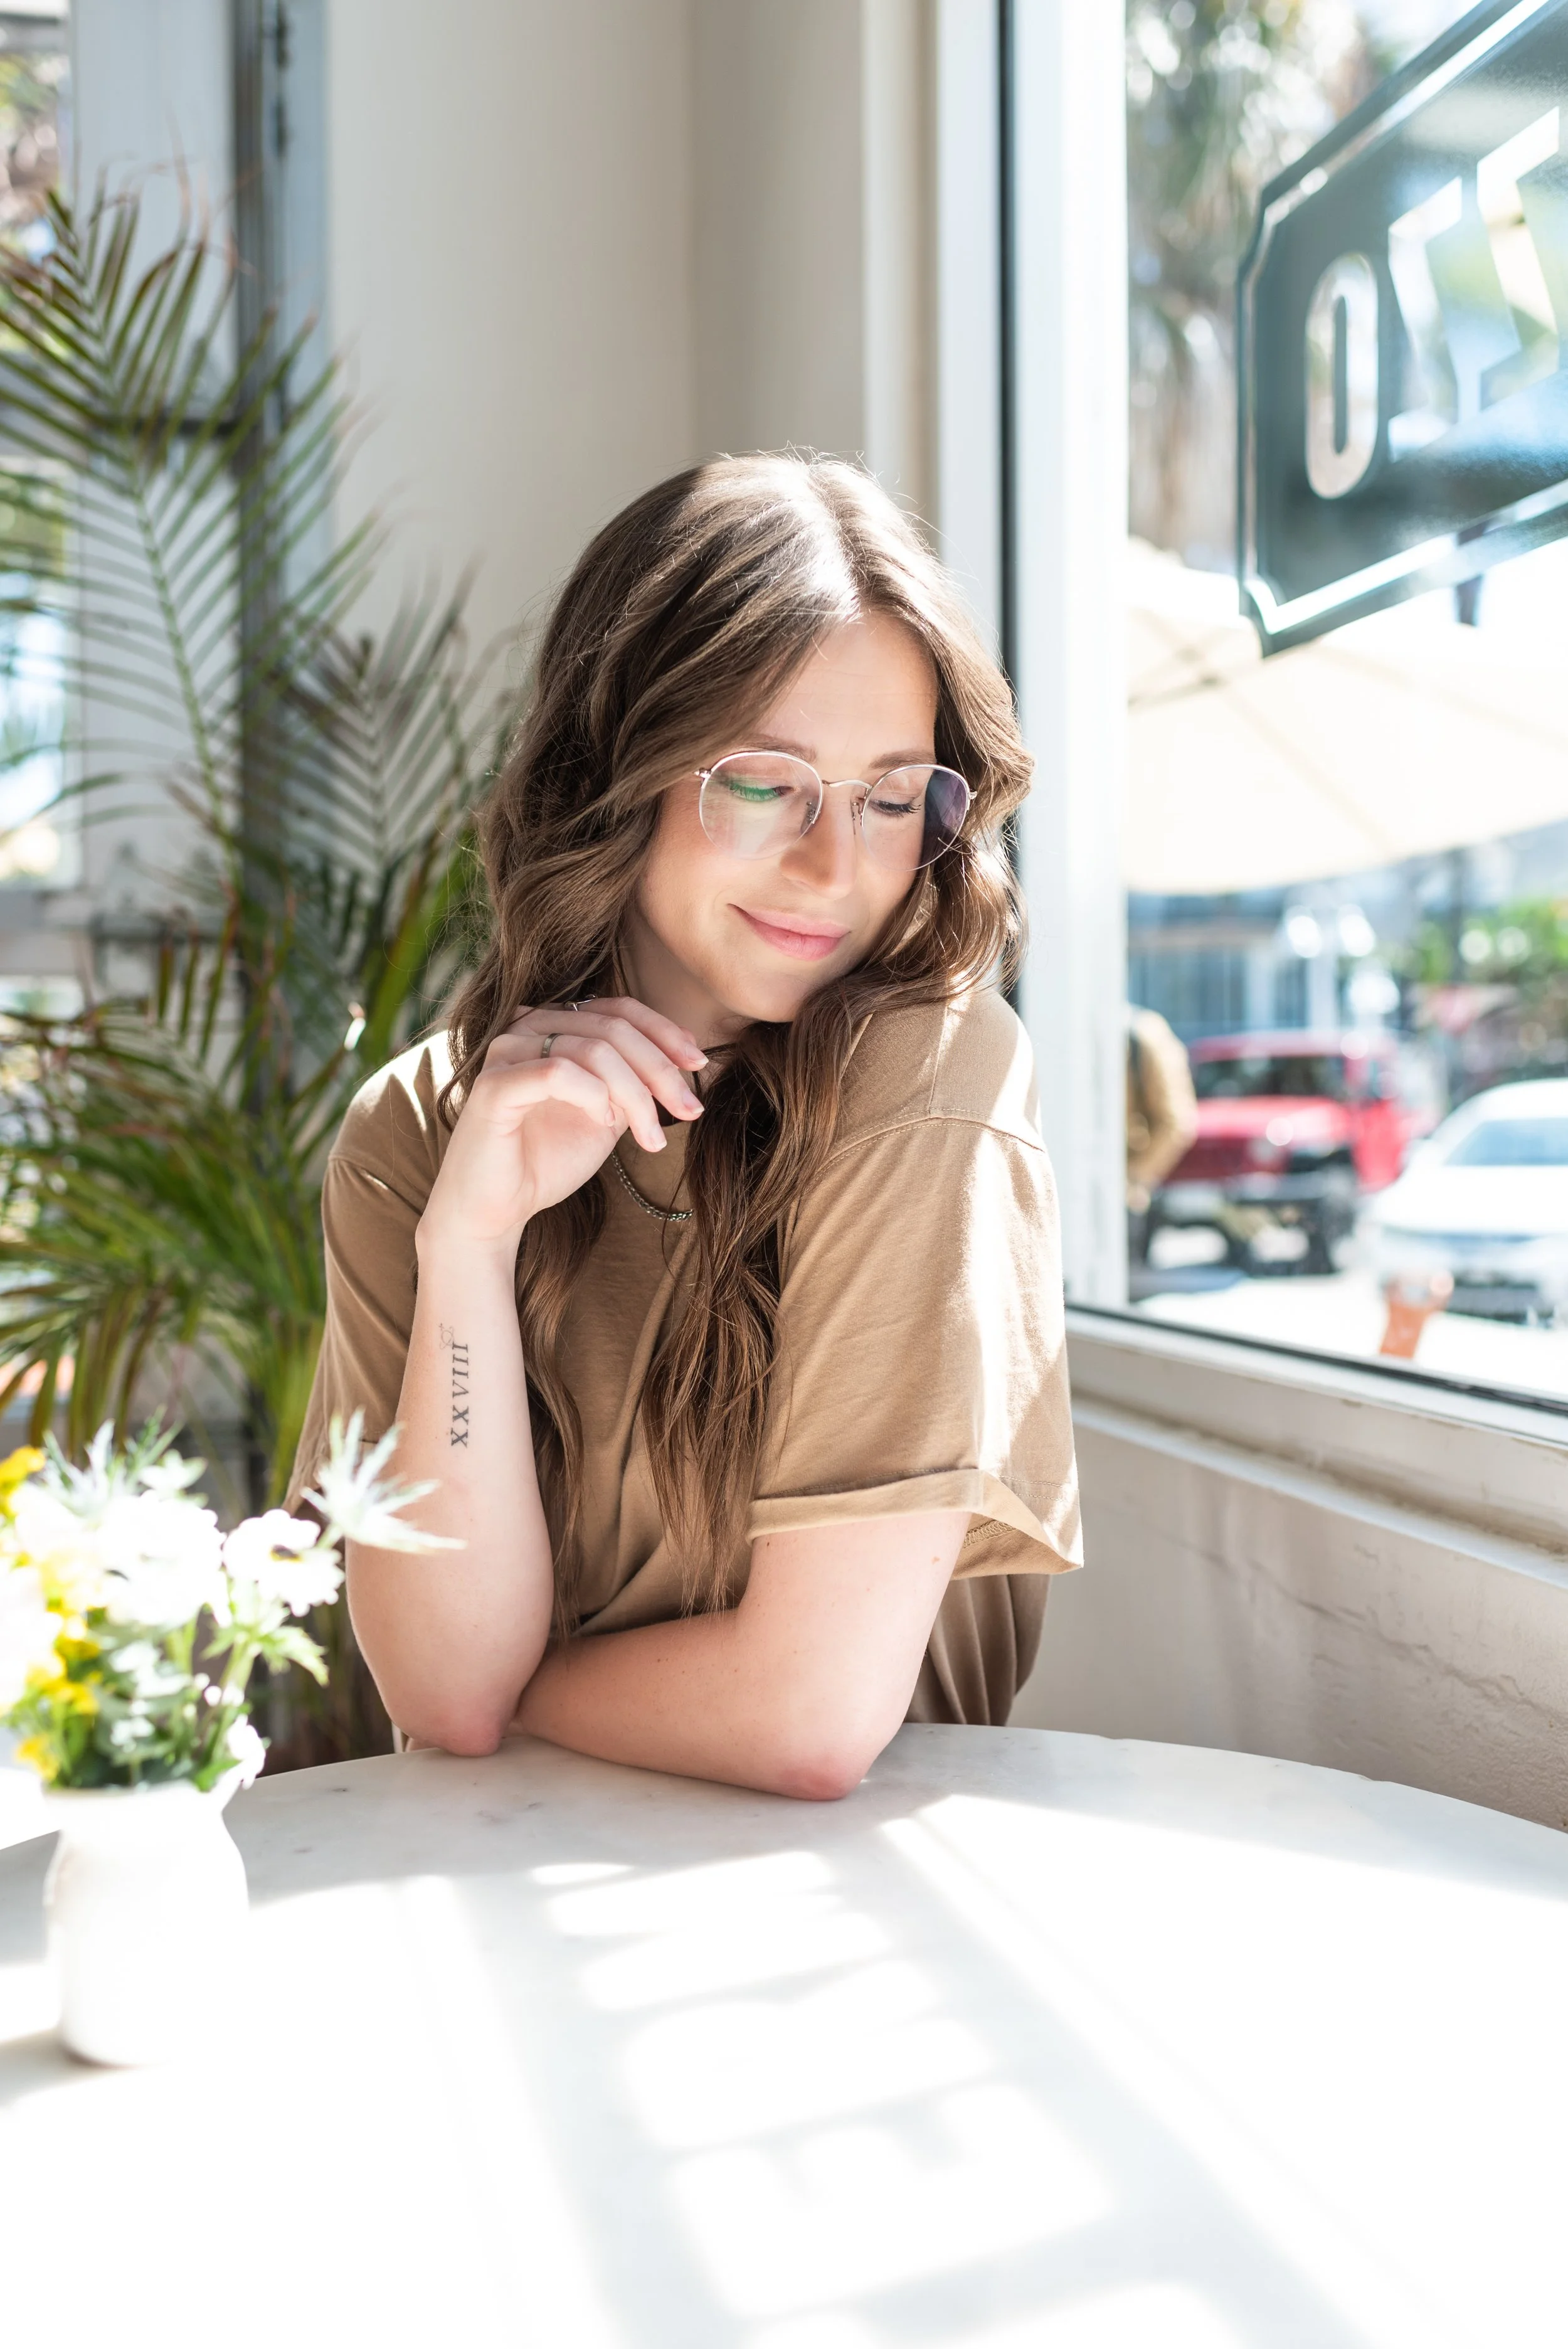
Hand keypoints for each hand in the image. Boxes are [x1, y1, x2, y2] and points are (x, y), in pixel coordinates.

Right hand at [416, 998, 706, 1259]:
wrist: (494, 1211)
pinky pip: (558, 1073)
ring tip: (650, 1138)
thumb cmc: (545, 1162)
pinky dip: (594, 1097)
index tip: (699, 1063)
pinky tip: (605, 1124)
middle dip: (660, 1070)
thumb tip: (684, 1059)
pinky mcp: (493, 1085)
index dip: (664, 1032)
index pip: (618, 1010)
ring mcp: (506, 1052)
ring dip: (635, 1096)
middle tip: (689, 1111)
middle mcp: (526, 1028)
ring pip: (593, 1050)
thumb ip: (633, 1083)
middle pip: (613, 1028)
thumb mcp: (606, 1115)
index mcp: (553, 1027)